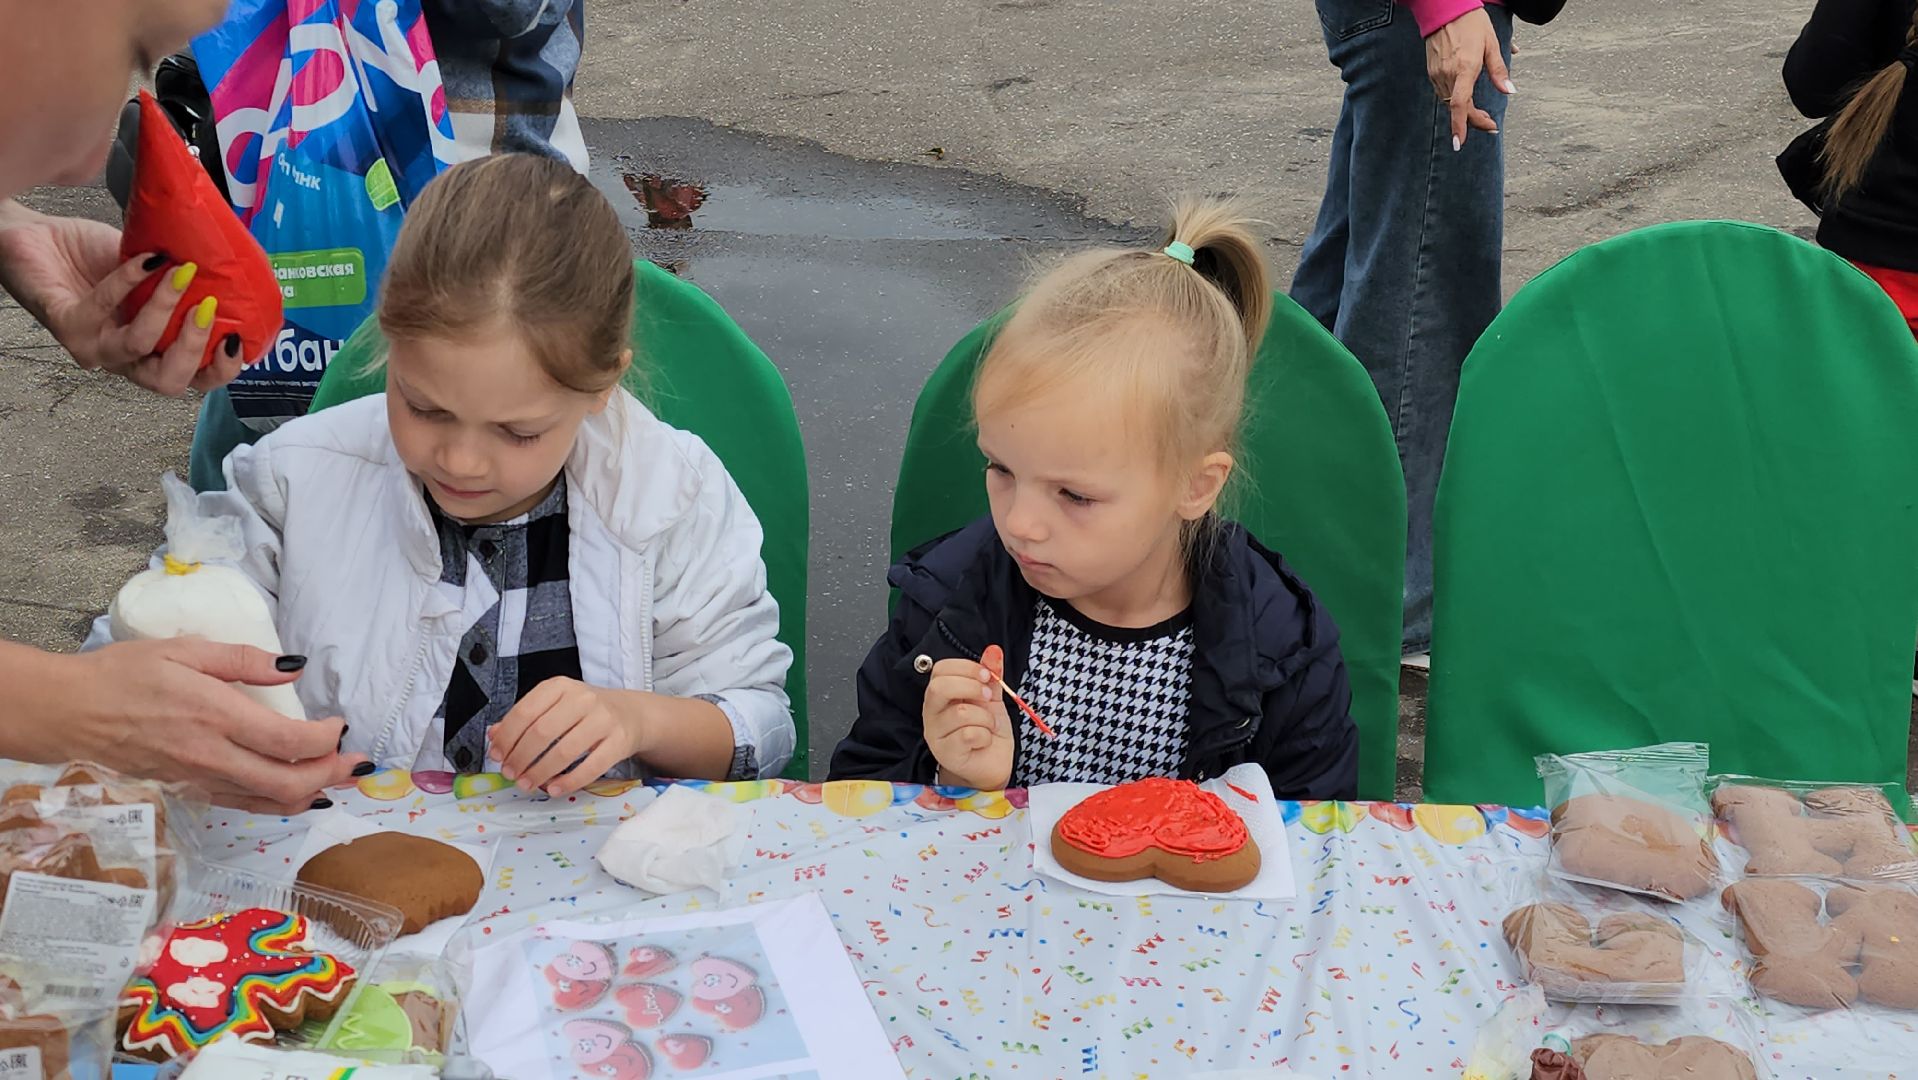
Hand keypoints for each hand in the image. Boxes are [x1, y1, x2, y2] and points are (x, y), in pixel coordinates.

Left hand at [0, 203, 245, 394]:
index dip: (221, 369)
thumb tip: (232, 270)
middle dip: (195, 345)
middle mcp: (122, 359)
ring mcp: (93, 347)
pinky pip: (107, 305)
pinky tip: (144, 257)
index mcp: (151, 351)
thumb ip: (185, 280)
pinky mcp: (66, 326)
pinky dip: (131, 277)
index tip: (235, 337)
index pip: (194, 379)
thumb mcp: (153, 269)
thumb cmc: (92, 256)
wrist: (35, 237)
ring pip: (139, 345)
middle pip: (169, 382)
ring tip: (180, 271)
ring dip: (166, 305)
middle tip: (207, 306)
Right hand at [27, 639, 362, 814]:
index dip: (326, 740)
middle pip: (287, 782)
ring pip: (267, 801)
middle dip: (332, 774)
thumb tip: (294, 666)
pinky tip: (297, 794)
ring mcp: (200, 779)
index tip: (341, 724)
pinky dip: (277, 802)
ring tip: (341, 779)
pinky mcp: (189, 790)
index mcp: (215, 716)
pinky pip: (243, 804)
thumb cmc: (125, 674)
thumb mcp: (185, 650)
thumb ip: (243, 659)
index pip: (288, 742)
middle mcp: (212, 755)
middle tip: (358, 761)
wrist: (71, 713)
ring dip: (312, 793)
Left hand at [489, 678, 641, 795]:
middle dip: (520, 758)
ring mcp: (603, 719)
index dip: (507, 738)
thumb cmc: (586, 711)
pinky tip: (554, 789)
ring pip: (565, 751)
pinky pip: (591, 766)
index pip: (525, 711)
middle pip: (542, 732)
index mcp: (560, 687)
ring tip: (527, 784)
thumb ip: (524, 719)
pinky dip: (569, 781)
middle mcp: (582, 699)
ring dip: (540, 772)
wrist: (630, 713)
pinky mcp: (619, 741)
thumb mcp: (554, 706)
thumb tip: (494, 736)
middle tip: (510, 774)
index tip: (497, 756)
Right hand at [923, 659, 1012, 790]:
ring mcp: (936, 734)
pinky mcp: (945, 753)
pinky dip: (985, 735)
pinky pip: (968, 734)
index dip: (966, 667)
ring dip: (985, 718)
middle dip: (971, 687)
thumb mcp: (991, 699)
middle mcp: (932, 712)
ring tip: (989, 726)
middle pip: (939, 688)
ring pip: (961, 713)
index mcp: (941, 695)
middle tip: (988, 697)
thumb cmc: (987, 731)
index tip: (987, 676)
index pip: (940, 669)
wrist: (991, 766)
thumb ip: (990, 676)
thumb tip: (994, 650)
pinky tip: (983, 741)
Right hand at [1424, 6, 1512, 150]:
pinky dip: (1456, 100)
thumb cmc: (1471, 23)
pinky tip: (1466, 99)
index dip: (1460, 126)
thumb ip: (1499, 70)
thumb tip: (1509, 91)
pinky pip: (1444, 93)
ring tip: (1481, 114)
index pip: (1459, 104)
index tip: (1459, 143)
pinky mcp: (1432, 72)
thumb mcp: (1491, 44)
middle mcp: (1448, 74)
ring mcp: (1437, 74)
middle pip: (1457, 108)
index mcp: (1464, 68)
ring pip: (1450, 102)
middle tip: (1490, 125)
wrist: (1444, 10)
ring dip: (1465, 111)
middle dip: (1473, 121)